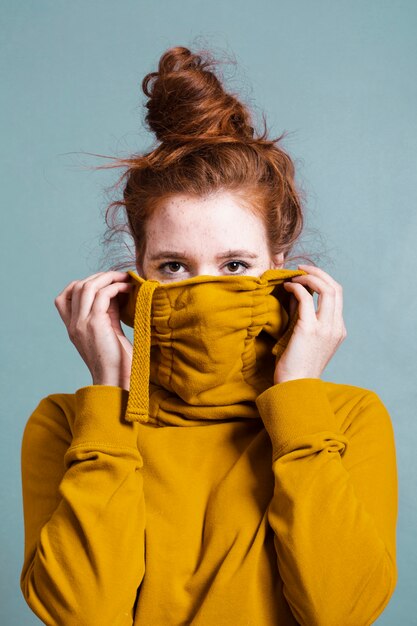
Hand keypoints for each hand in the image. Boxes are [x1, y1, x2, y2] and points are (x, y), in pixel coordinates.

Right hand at [54, 271, 133, 389]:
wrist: (116, 381)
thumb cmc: (118, 362)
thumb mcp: (108, 333)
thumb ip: (107, 314)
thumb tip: (115, 293)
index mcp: (73, 328)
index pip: (64, 297)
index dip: (82, 285)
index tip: (104, 284)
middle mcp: (73, 324)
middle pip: (77, 286)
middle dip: (99, 277)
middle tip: (119, 276)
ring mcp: (81, 323)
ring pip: (87, 286)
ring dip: (108, 278)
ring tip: (125, 278)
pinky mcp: (94, 323)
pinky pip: (102, 294)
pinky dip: (115, 287)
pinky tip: (128, 288)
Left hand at [273, 264, 346, 383]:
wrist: (294, 387)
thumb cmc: (295, 365)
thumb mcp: (302, 334)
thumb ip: (301, 312)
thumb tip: (295, 290)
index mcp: (338, 329)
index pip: (336, 296)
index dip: (322, 280)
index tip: (306, 275)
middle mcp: (335, 327)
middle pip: (336, 288)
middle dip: (319, 272)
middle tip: (301, 268)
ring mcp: (325, 328)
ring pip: (327, 289)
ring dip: (309, 276)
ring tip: (294, 275)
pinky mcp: (310, 329)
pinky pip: (307, 298)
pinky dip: (298, 287)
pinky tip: (287, 286)